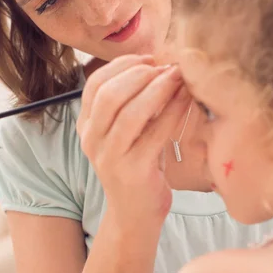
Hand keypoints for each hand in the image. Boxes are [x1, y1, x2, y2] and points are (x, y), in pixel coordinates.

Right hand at [76, 55, 190, 228]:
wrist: (135, 213)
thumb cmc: (136, 165)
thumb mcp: (123, 132)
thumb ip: (129, 103)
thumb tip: (157, 64)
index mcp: (86, 126)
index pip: (95, 84)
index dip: (122, 66)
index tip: (148, 59)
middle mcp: (92, 140)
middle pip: (109, 94)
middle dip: (140, 74)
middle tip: (165, 67)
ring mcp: (110, 156)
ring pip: (130, 112)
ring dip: (158, 89)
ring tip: (178, 77)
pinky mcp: (133, 170)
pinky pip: (155, 132)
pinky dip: (173, 110)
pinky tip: (186, 99)